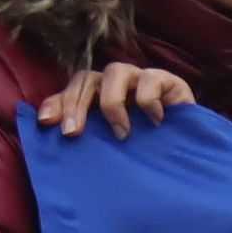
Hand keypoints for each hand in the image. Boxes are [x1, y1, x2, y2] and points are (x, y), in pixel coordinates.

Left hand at [36, 64, 191, 141]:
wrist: (187, 161)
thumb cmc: (144, 156)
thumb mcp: (106, 150)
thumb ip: (81, 139)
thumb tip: (45, 127)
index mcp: (101, 97)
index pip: (74, 87)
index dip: (58, 101)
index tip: (47, 123)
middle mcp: (118, 85)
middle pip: (89, 78)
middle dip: (77, 105)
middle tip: (74, 133)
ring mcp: (143, 81)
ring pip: (116, 71)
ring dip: (111, 103)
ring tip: (121, 133)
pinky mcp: (169, 83)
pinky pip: (150, 79)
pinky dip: (147, 99)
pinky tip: (153, 122)